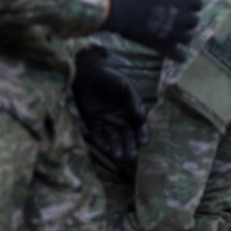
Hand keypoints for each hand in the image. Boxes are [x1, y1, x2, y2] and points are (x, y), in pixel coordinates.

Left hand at [72, 45, 149, 162]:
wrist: (87, 74)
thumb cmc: (110, 78)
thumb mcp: (125, 85)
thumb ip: (133, 100)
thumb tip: (142, 118)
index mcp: (132, 111)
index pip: (140, 126)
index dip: (142, 135)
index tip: (143, 143)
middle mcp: (121, 119)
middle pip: (128, 136)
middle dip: (130, 146)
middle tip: (132, 156)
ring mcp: (107, 122)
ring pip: (114, 139)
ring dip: (117, 148)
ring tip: (119, 157)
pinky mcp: (93, 124)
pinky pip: (99, 136)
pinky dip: (103, 143)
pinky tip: (107, 150)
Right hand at [104, 0, 201, 60]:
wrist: (120, 8)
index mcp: (184, 1)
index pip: (199, 4)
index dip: (192, 4)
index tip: (184, 4)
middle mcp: (184, 18)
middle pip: (195, 22)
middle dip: (188, 20)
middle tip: (177, 18)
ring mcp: (175, 34)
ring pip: (189, 38)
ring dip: (183, 35)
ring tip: (174, 33)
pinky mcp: (165, 46)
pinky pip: (180, 56)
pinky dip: (180, 55)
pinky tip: (177, 53)